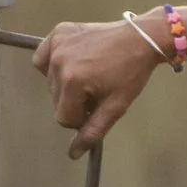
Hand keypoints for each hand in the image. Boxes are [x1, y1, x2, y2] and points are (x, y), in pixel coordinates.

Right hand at [32, 19, 165, 156]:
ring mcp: (56, 45)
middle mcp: (59, 62)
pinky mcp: (57, 32)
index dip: (83, 116)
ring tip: (91, 72)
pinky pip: (43, 57)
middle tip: (98, 86)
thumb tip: (73, 154)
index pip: (64, 117)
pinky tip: (74, 61)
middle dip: (76, 99)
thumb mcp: (116, 106)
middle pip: (56, 100)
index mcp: (72, 81)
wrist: (143, 37)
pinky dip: (53, 63)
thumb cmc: (132, 72)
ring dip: (66, 82)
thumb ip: (93, 131)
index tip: (98, 104)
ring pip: (50, 81)